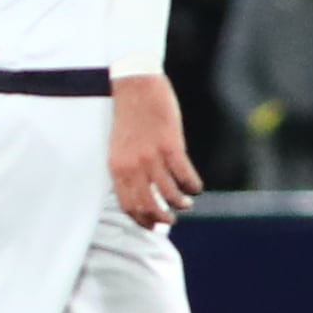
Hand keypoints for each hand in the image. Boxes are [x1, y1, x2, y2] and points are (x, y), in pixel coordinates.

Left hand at [109, 74, 202, 229]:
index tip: (152, 226)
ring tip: (186, 204)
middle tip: (171, 221)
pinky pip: (185, 175)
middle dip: (161, 219)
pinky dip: (193, 186)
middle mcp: (132, 165)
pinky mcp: (170, 146)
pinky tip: (195, 187)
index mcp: (116, 167)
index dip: (142, 220)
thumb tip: (143, 191)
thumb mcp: (119, 146)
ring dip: (180, 204)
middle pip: (148, 205)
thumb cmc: (128, 116)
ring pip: (169, 194)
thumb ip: (128, 168)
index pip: (128, 204)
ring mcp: (151, 157)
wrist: (134, 86)